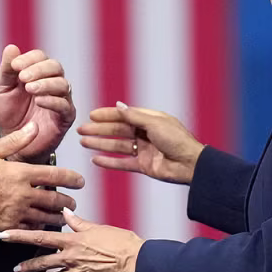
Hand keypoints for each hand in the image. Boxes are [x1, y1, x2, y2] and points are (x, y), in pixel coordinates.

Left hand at [0, 45, 75, 161]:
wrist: (12, 141)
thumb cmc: (9, 114)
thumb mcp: (2, 89)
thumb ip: (7, 70)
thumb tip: (11, 47)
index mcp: (38, 73)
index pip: (40, 57)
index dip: (29, 58)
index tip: (15, 66)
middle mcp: (52, 83)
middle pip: (55, 66)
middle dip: (39, 69)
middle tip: (23, 77)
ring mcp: (61, 100)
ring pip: (62, 84)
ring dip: (46, 84)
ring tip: (30, 89)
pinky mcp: (65, 117)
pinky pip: (65, 106)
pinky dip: (53, 101)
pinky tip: (39, 101)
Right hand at [0, 122, 85, 235]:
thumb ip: (15, 141)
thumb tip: (34, 128)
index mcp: (19, 173)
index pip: (55, 175)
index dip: (72, 179)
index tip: (79, 181)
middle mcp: (21, 195)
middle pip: (55, 200)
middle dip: (68, 202)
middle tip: (73, 202)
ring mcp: (15, 214)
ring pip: (46, 218)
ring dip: (58, 217)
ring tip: (63, 216)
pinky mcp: (6, 228)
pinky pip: (30, 230)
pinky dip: (39, 228)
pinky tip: (42, 226)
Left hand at [0, 211, 142, 271]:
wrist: (137, 262)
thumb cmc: (120, 241)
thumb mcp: (98, 227)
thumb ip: (79, 222)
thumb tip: (65, 211)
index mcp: (73, 241)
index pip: (40, 237)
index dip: (19, 235)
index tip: (3, 235)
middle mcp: (71, 258)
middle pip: (42, 262)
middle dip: (26, 265)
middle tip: (15, 268)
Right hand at [77, 102, 205, 184]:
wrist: (190, 165)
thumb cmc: (177, 140)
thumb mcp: (154, 123)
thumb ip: (134, 116)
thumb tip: (118, 106)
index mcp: (150, 120)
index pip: (124, 115)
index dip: (107, 115)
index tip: (91, 115)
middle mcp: (145, 134)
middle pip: (117, 130)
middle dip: (99, 130)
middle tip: (81, 130)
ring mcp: (144, 150)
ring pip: (117, 146)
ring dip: (100, 144)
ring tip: (83, 142)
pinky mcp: (143, 165)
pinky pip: (122, 163)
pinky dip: (109, 162)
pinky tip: (95, 159)